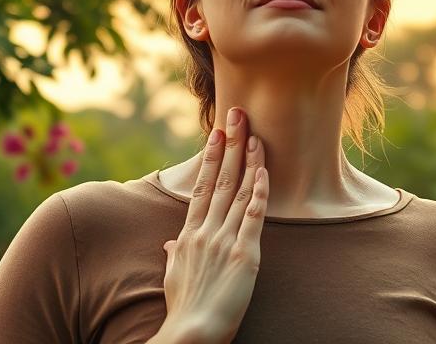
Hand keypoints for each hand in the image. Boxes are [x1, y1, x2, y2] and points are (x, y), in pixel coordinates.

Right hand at [152, 107, 267, 343]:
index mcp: (188, 235)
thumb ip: (174, 254)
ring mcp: (223, 240)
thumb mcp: (173, 277)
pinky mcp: (244, 254)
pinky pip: (253, 216)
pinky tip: (264, 171)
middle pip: (220, 179)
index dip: (211, 157)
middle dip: (230, 144)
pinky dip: (259, 191)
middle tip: (237, 113)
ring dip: (248, 160)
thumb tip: (171, 241)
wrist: (190, 334)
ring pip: (238, 191)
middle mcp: (204, 231)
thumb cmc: (183, 309)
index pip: (202, 187)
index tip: (217, 132)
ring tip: (255, 132)